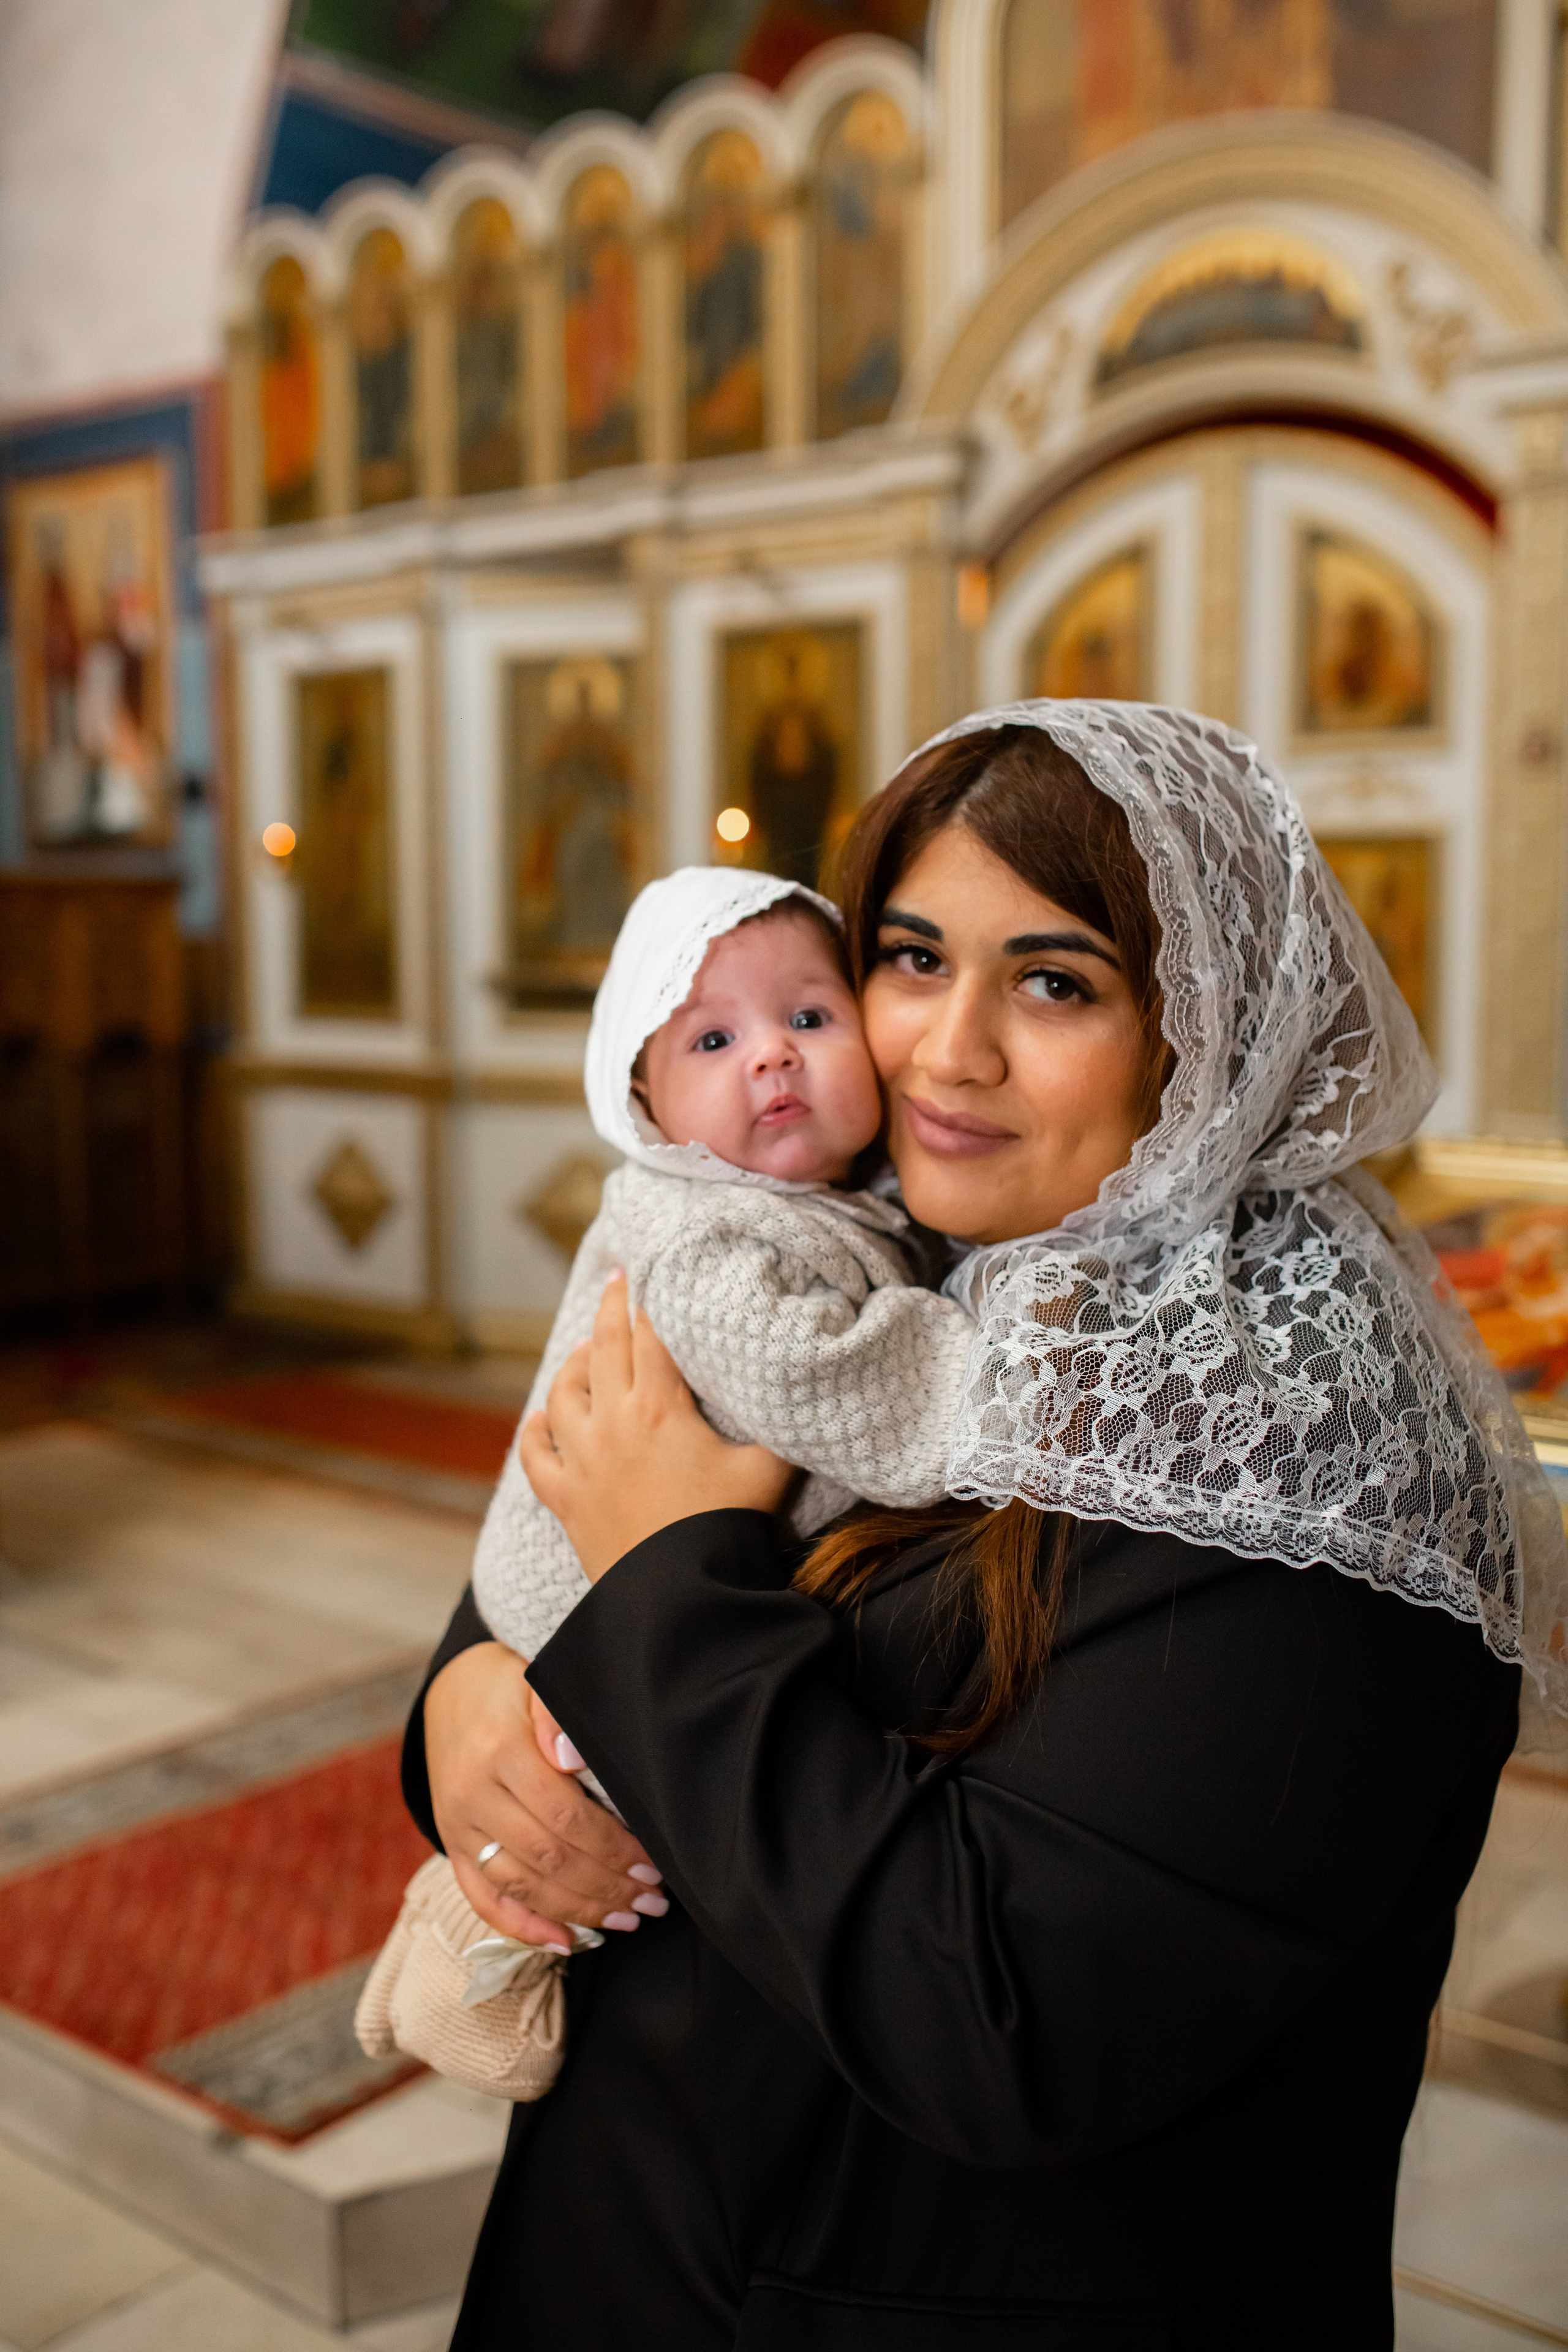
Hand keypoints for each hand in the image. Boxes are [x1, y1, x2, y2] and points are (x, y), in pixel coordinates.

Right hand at [424, 1638, 666, 1948]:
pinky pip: (482, 1898)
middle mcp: (472, 1795)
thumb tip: (573, 1758)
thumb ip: (557, 1716)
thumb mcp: (537, 1681)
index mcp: (500, 1751)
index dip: (612, 1847)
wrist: (451, 1691)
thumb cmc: (511, 1686)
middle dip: (607, 1886)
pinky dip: (523, 1926)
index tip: (653, 1864)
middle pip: (548, 1858)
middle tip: (653, 1900)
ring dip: (579, 1910)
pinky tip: (564, 1941)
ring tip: (627, 1918)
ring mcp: (457, 1826)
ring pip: (522, 1886)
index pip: (565, 1815)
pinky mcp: (452, 1846)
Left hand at [519, 1271, 794, 1580]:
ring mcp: (581, 1461)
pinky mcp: (564, 1499)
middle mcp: (611, 1423)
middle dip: (610, 1310)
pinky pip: (536, 1456)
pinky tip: (538, 1419)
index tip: (644, 1274)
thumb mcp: (769, 1470)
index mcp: (658, 1407)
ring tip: (587, 1350)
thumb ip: (782, 1428)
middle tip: (615, 1282)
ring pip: (562, 1394)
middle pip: (604, 1349)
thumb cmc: (726, 1529)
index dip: (647, 1301)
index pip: (648, 1336)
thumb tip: (808, 1397)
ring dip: (574, 1364)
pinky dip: (534, 1432)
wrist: (679, 1596)